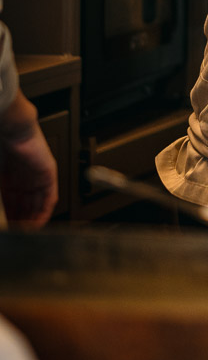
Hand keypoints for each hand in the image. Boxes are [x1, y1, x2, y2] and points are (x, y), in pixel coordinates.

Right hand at [0, 90, 57, 229]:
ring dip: (31, 220)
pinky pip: (50, 197)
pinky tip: (36, 222)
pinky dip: (43, 211)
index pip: (11, 204)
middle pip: (24, 206)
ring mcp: (36, 175)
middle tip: (15, 233)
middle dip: (19, 222)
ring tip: (24, 232)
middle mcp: (22, 177)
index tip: (7, 229)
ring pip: (37, 204)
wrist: (7, 126)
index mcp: (6, 177)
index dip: (10, 218)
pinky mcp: (49, 173)